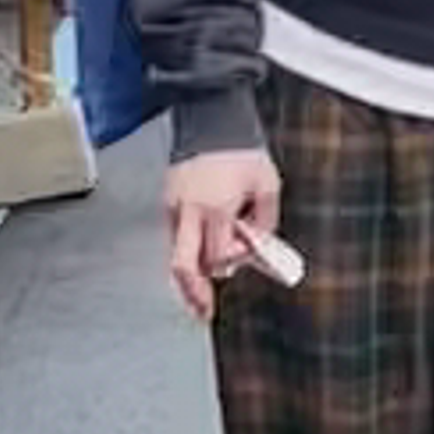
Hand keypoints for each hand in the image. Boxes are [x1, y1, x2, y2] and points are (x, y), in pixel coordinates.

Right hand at [162, 147, 283, 325]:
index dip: (234, 261)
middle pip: (183, 266)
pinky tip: (195, 263)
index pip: (220, 255)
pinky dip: (185, 252)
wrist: (212, 121)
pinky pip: (174, 237)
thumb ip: (265, 222)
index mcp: (215, 207)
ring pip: (175, 254)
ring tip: (198, 299)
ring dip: (189, 275)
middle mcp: (189, 211)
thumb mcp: (267, 186)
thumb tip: (259, 247)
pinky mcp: (166, 202)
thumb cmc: (241, 151)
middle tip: (203, 312)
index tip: (245, 253)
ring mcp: (173, 207)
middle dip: (194, 294)